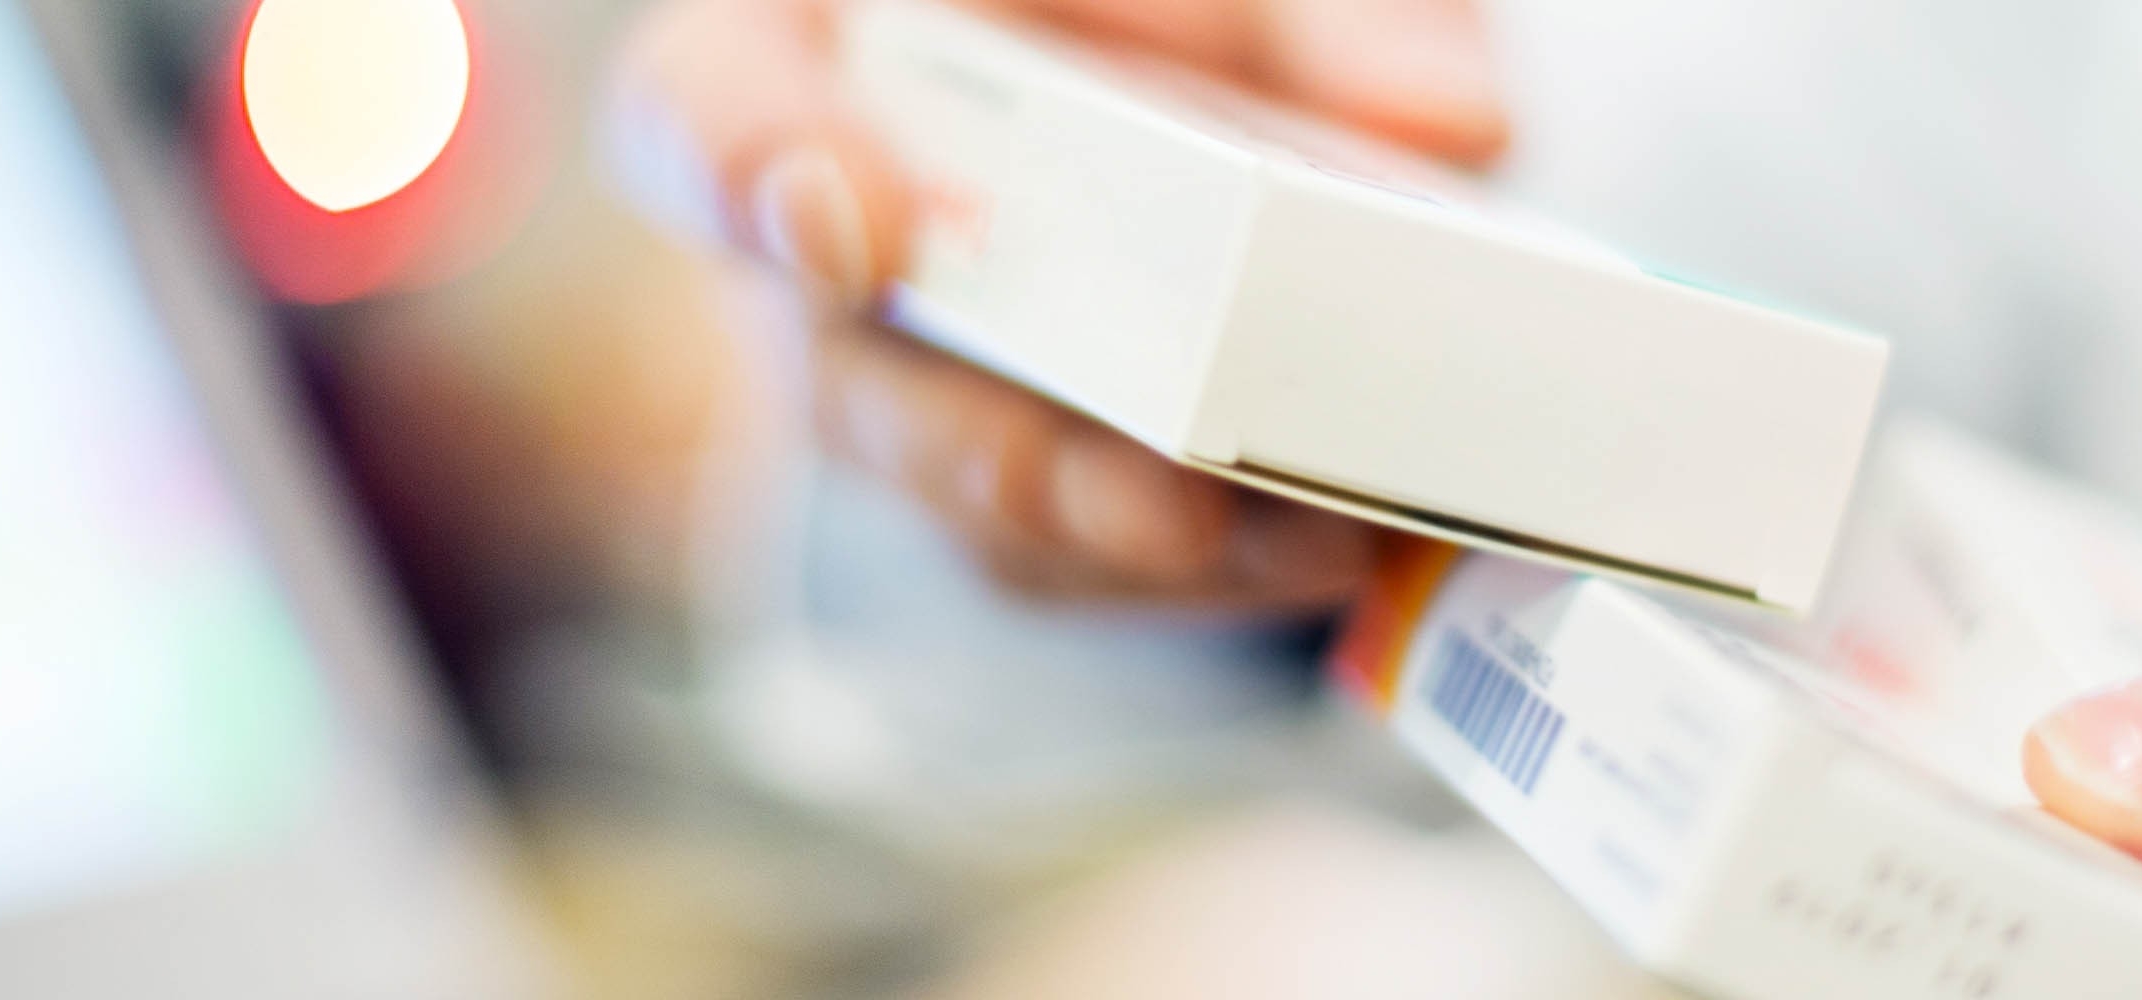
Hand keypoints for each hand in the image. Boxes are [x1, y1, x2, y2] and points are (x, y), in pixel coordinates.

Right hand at [615, 0, 1506, 609]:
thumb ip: (1333, 21)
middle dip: (999, 456)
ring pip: (975, 502)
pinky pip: (1086, 564)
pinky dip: (1214, 574)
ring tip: (1302, 540)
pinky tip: (1344, 548)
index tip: (864, 225)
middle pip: (847, 381)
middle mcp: (841, 236)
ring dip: (1138, 543)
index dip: (755, 168)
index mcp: (833, 57)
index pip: (704, 104)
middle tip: (1148, 496)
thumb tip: (1436, 123)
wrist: (1226, 98)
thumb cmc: (1196, 19)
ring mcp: (919, 385)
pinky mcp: (1028, 486)